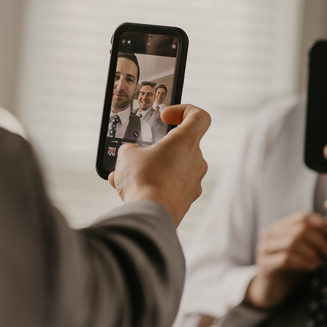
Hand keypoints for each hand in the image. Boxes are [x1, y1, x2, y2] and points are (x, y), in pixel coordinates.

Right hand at [108, 104, 209, 226]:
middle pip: (182, 145)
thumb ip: (132, 149)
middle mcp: (196, 161)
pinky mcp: (186, 200)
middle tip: (139, 153)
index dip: (183, 111)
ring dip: (153, 168)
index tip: (166, 118)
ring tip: (127, 176)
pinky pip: (170, 186)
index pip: (199, 116)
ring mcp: (194, 182)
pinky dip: (154, 185)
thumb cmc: (144, 181)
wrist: (150, 216)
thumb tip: (131, 154)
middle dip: (158, 147)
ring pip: (173, 167)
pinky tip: (132, 191)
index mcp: (186, 142)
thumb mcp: (127, 154)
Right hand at [243, 212, 326, 309]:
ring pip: (292, 242)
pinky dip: (303, 262)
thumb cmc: (289, 269)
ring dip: (312, 252)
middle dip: (320, 240)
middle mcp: (269, 234)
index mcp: (279, 227)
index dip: (321, 224)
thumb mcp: (301, 252)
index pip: (302, 217)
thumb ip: (310, 241)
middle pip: (299, 229)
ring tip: (322, 262)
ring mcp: (265, 249)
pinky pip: (286, 258)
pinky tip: (313, 268)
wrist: (270, 290)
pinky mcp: (265, 264)